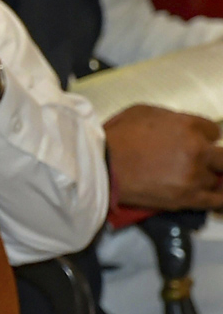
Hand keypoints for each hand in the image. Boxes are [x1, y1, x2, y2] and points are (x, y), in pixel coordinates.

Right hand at [105, 105, 222, 210]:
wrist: (102, 165)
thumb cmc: (117, 137)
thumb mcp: (143, 113)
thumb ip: (171, 119)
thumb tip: (181, 128)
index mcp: (187, 126)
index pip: (213, 132)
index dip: (204, 138)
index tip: (196, 143)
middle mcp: (197, 149)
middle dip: (213, 159)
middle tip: (200, 162)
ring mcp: (194, 175)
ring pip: (216, 179)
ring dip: (205, 178)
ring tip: (189, 179)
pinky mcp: (188, 197)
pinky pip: (217, 200)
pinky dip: (219, 199)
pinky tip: (216, 197)